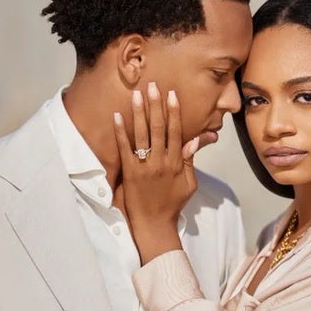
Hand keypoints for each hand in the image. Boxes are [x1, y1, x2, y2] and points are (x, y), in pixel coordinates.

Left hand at [113, 82, 198, 264]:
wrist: (155, 224)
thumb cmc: (173, 203)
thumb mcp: (189, 183)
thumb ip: (189, 161)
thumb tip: (194, 141)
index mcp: (177, 163)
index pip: (177, 132)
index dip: (174, 112)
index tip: (172, 95)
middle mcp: (161, 161)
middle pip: (159, 128)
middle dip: (156, 105)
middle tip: (153, 85)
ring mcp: (145, 166)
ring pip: (142, 134)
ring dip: (139, 112)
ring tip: (136, 94)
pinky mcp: (130, 172)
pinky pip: (124, 148)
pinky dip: (120, 132)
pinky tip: (117, 116)